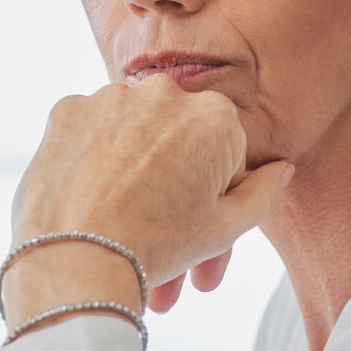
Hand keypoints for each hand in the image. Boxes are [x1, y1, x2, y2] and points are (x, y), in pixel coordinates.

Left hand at [7, 76, 292, 322]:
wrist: (77, 260)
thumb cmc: (158, 247)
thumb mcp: (225, 228)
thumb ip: (263, 192)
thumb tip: (282, 168)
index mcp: (217, 115)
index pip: (223, 146)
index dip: (212, 188)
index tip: (195, 220)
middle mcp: (165, 90)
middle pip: (176, 133)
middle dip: (173, 172)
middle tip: (159, 224)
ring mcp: (112, 96)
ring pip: (131, 128)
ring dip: (131, 162)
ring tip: (122, 215)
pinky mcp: (68, 108)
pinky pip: (88, 128)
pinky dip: (91, 156)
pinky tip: (90, 194)